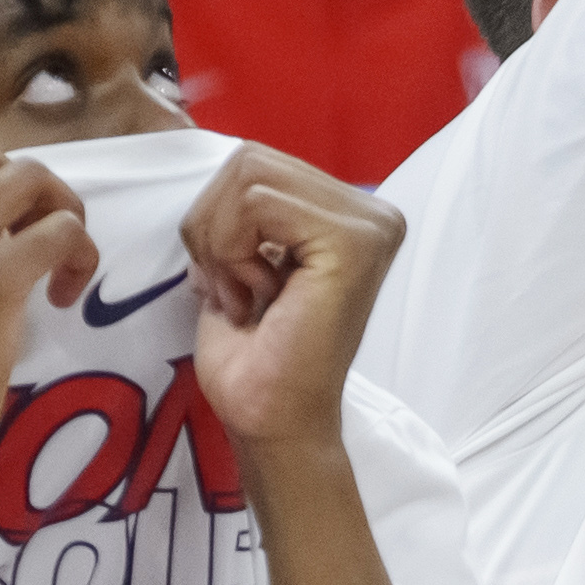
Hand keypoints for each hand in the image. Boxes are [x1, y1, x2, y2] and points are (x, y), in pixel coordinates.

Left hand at [181, 144, 402, 451]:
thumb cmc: (256, 363)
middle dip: (213, 228)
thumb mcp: (238, 264)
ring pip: (248, 177)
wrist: (273, 424)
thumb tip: (213, 183)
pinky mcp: (354, 242)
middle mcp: (371, 212)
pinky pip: (256, 203)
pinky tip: (260, 299)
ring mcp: (369, 224)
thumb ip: (237, 215)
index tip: (235, 286)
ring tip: (248, 298)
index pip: (254, 163)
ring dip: (222, 244)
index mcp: (348, 214)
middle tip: (235, 293)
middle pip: (248, 160)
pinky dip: (233, 254)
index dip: (217, 221)